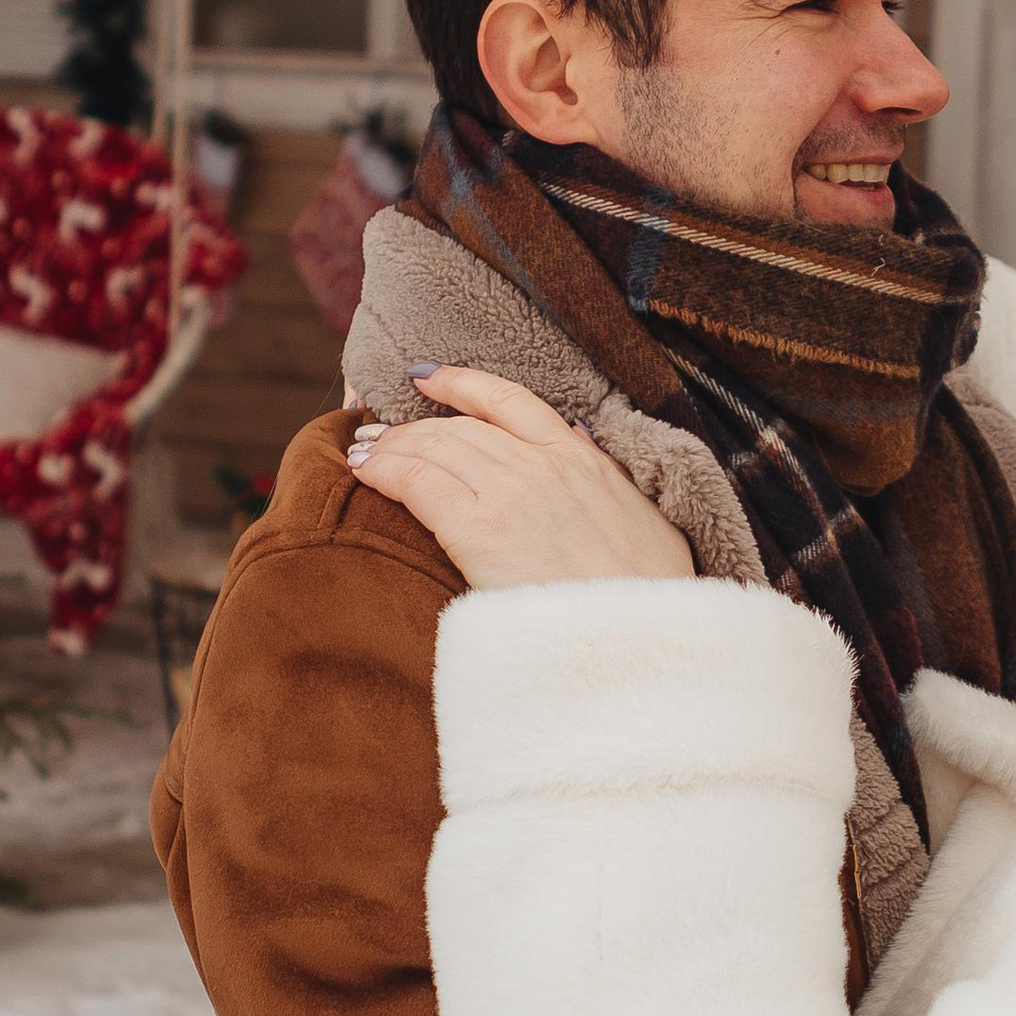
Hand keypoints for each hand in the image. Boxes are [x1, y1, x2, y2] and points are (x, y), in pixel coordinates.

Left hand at [346, 366, 696, 591]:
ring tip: (363, 451)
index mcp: (582, 460)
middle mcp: (542, 464)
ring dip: (392, 446)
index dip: (462, 383)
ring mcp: (510, 493)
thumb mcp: (648, 521)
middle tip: (379, 433)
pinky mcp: (479, 531)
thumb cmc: (652, 597)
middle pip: (460, 427)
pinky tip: (363, 472)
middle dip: (413, 426)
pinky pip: (418, 483)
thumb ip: (610, 481)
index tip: (429, 377)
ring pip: (434, 448)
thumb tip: (582, 445)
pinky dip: (385, 471)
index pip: (511, 401)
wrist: (641, 638)